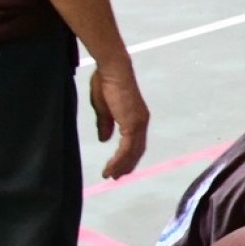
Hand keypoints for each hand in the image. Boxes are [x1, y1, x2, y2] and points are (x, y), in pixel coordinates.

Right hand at [89, 59, 148, 178]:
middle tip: (116, 176)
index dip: (127, 156)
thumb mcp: (103, 108)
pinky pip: (127, 148)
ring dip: (122, 166)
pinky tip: (111, 168)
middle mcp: (141, 121)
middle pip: (136, 150)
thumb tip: (105, 140)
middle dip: (126, 165)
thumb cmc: (106, 82)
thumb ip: (106, 125)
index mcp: (136, 117)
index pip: (134, 142)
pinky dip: (119, 160)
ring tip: (111, 176)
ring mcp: (138, 123)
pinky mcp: (132, 123)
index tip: (118, 167)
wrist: (111, 69)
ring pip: (132, 152)